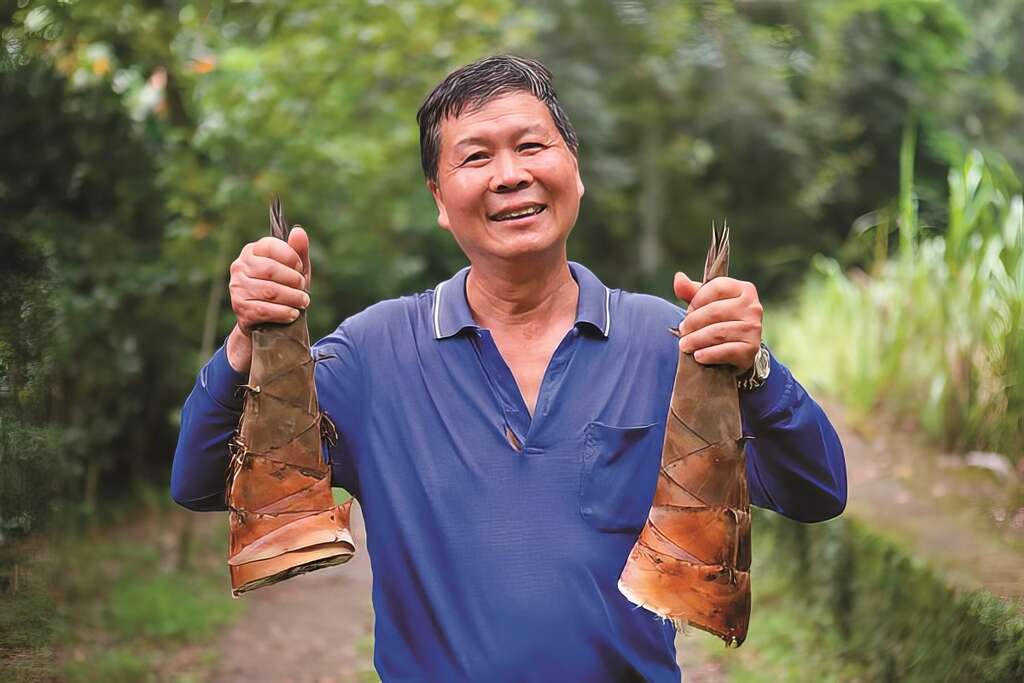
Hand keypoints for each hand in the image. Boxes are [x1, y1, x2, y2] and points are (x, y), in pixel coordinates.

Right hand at [225, 227, 310, 372]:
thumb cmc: (283, 288)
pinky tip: (293, 314)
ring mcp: (237, 288)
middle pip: (270, 270)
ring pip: (269, 291)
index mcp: (251, 251)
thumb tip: (298, 231)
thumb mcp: (294, 269)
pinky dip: (283, 312)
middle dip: (293, 280)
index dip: (290, 257)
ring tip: (303, 302)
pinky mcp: (239, 308)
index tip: (300, 268)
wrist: (266, 320)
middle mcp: (239, 267)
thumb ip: (297, 251)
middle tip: (304, 289)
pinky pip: (264, 310)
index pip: (269, 246)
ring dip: (292, 298)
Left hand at [673, 271, 762, 374]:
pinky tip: (698, 356)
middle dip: (693, 322)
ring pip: (718, 332)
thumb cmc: (720, 320)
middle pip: (715, 311)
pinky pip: (725, 351)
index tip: (688, 310)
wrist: (738, 348)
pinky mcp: (751, 348)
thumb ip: (692, 291)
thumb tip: (678, 277)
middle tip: (682, 331)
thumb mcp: (707, 303)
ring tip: (685, 345)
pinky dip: (708, 354)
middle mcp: (753, 307)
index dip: (697, 299)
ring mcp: (754, 328)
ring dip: (696, 340)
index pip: (716, 287)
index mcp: (744, 290)